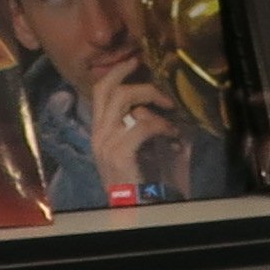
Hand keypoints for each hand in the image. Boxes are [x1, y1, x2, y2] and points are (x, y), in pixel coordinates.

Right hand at [88, 63, 183, 192]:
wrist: (134, 210)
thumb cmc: (141, 181)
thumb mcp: (138, 149)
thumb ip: (141, 126)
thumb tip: (158, 107)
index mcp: (100, 131)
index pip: (100, 91)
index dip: (117, 72)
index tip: (135, 60)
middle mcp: (97, 134)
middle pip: (108, 90)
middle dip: (136, 80)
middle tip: (159, 84)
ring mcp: (105, 144)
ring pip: (125, 101)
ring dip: (154, 102)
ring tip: (170, 112)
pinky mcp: (119, 154)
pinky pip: (142, 124)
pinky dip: (162, 125)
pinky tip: (172, 134)